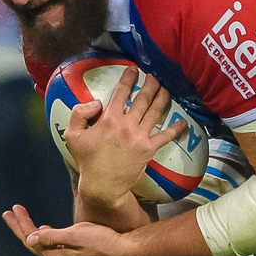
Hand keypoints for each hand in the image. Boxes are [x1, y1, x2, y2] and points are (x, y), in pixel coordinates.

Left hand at [2, 205, 139, 255]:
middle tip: (9, 213)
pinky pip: (53, 245)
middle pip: (33, 243)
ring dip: (32, 231)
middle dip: (20, 227)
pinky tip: (47, 230)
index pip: (30, 239)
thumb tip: (29, 239)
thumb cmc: (103, 242)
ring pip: (43, 244)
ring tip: (23, 220)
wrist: (126, 253)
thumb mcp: (76, 236)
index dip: (20, 224)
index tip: (13, 209)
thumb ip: (52, 237)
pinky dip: (46, 235)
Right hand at [62, 67, 187, 207]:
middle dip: (151, 84)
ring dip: (163, 98)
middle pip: (143, 98)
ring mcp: (140, 137)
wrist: (102, 186)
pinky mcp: (149, 150)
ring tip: (166, 89)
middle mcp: (127, 125)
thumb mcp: (72, 135)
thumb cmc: (87, 160)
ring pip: (156, 112)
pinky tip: (183, 122)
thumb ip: (79, 113)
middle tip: (154, 76)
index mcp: (109, 119)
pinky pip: (166, 136)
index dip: (128, 78)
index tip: (134, 69)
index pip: (121, 92)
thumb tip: (97, 102)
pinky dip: (176, 129)